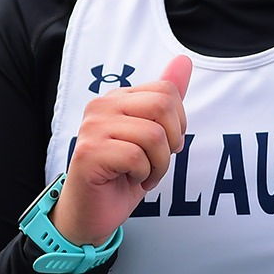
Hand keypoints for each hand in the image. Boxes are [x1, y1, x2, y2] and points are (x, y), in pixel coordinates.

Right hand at [52, 55, 192, 246]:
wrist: (92, 213)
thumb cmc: (122, 175)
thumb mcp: (152, 136)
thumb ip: (166, 99)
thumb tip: (184, 60)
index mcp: (117, 98)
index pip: (166, 91)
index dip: (177, 123)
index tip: (164, 146)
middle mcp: (101, 106)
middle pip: (162, 106)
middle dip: (171, 142)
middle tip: (156, 162)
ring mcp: (92, 127)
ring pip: (153, 135)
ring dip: (158, 165)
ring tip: (143, 175)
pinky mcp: (89, 152)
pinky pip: (137, 157)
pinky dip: (143, 175)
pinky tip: (129, 180)